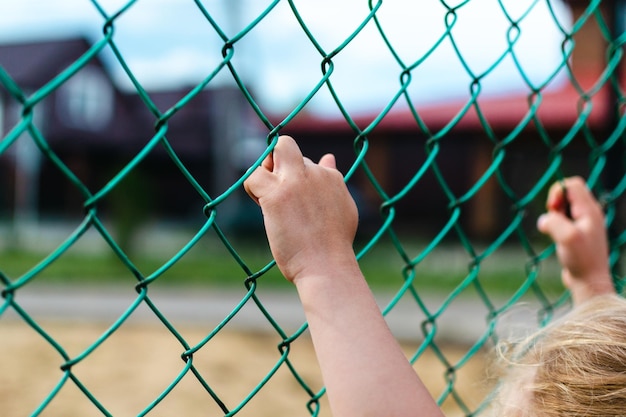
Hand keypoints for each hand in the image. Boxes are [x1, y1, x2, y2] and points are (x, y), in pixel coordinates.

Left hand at [244, 136, 357, 283]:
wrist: (327, 266)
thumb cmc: (333, 246)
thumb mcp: (342, 207)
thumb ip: (333, 181)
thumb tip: (328, 158)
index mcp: (331, 177)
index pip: (307, 162)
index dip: (295, 178)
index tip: (295, 202)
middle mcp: (315, 173)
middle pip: (288, 148)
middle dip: (277, 161)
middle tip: (274, 188)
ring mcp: (296, 181)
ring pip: (275, 149)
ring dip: (264, 170)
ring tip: (267, 197)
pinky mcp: (276, 194)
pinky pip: (253, 175)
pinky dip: (251, 188)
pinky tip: (261, 205)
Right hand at [537, 176, 613, 303]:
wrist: (589, 282)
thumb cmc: (581, 260)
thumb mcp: (567, 237)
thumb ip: (554, 221)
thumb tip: (544, 220)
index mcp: (590, 210)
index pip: (572, 184)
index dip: (557, 191)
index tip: (552, 208)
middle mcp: (589, 214)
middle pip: (567, 194)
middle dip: (554, 203)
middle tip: (553, 220)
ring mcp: (583, 224)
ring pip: (563, 208)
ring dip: (553, 216)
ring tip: (554, 232)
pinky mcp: (577, 234)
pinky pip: (562, 221)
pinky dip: (554, 225)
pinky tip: (556, 239)